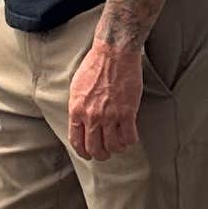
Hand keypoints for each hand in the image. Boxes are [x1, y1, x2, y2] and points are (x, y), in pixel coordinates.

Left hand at [66, 33, 145, 163]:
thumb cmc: (95, 65)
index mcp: (77, 110)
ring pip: (113, 146)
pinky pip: (129, 137)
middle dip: (101, 155)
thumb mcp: (77, 87)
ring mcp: (110, 116)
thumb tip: (80, 121)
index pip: (77, 141)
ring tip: (119, 144)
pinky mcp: (127, 112)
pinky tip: (130, 136)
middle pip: (95, 148)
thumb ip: (78, 107)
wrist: (113, 53)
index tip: (89, 155)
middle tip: (106, 153)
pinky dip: (130, 141)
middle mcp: (92, 116)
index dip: (83, 152)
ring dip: (117, 149)